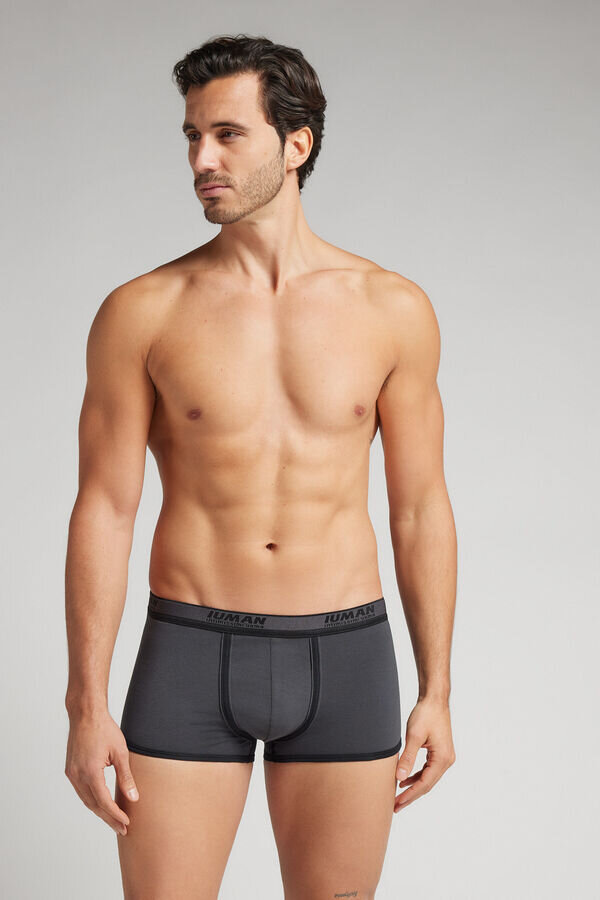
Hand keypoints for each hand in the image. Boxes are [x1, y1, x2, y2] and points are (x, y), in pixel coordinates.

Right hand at [64, 710, 138, 835]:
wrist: (86, 714)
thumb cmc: (105, 729)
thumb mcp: (120, 752)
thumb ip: (126, 777)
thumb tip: (133, 798)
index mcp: (90, 772)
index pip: (104, 802)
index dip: (115, 815)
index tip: (126, 823)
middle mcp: (78, 775)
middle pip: (94, 805)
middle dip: (109, 818)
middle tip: (123, 828)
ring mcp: (72, 773)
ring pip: (86, 800)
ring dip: (100, 811)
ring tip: (114, 820)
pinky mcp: (70, 770)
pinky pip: (81, 791)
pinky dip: (92, 800)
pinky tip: (102, 804)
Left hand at [394, 696, 454, 811]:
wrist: (434, 699)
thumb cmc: (425, 714)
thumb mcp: (414, 736)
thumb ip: (407, 758)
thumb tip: (399, 778)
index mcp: (442, 759)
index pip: (424, 784)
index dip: (410, 795)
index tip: (397, 803)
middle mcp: (446, 760)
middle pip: (427, 784)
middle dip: (411, 796)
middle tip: (395, 807)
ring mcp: (445, 757)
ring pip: (428, 779)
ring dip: (413, 788)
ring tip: (398, 798)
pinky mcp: (440, 752)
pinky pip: (428, 770)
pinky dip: (417, 777)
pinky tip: (405, 781)